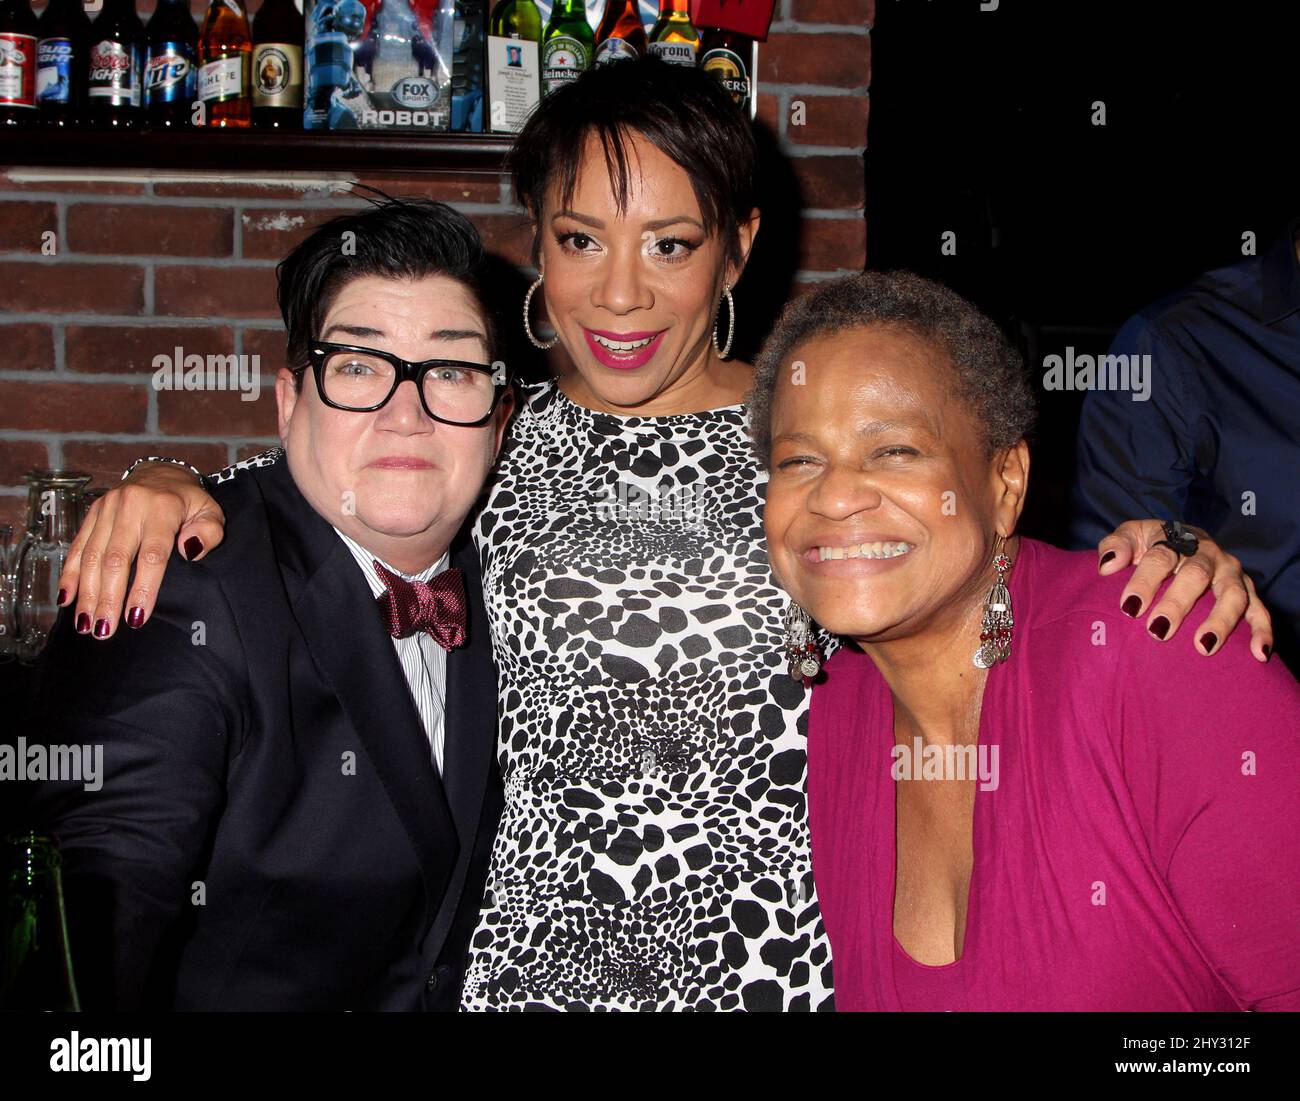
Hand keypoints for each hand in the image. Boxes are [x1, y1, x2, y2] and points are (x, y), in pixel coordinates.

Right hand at [58, 463, 225, 640]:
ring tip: (86, 625)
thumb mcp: (211, 513)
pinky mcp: (92, 513)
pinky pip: (77, 546)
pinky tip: (66, 599)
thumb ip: (209, 533)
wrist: (162, 473)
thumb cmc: (190, 503)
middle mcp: (131, 506)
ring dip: (87, 593)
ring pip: (92, 555)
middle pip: (116, 559)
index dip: (143, 589)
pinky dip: (69, 574)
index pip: (152, 555)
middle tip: (105, 631)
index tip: (136, 619)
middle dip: (109, 598)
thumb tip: (190, 551)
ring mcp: (108, 508)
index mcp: (163, 508)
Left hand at [1096, 521, 1272, 661]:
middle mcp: (1208, 555)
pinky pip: (1260, 610)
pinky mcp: (1248, 591)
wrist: (1183, 539)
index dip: (1144, 581)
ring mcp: (1230, 573)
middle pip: (1196, 576)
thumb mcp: (1131, 536)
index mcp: (1177, 539)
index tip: (1128, 607)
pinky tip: (1258, 653)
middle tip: (1158, 631)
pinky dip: (1262, 631)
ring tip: (1202, 647)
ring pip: (1232, 595)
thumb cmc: (1151, 544)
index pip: (1160, 558)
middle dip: (1178, 603)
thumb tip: (1108, 566)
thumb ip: (1116, 546)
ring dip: (1220, 621)